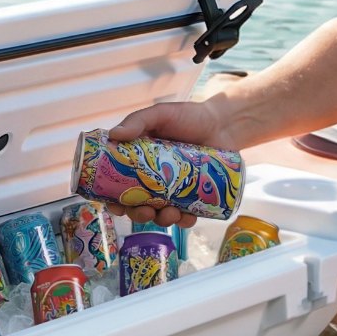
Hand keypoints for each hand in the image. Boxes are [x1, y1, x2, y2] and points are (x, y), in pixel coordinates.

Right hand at [101, 100, 238, 227]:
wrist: (223, 123)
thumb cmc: (189, 116)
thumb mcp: (161, 114)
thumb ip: (138, 121)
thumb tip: (113, 135)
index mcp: (138, 162)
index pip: (119, 184)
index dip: (114, 199)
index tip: (116, 206)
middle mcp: (153, 179)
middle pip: (138, 205)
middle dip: (138, 214)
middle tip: (145, 211)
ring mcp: (174, 190)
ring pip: (161, 213)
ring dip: (162, 220)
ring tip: (170, 213)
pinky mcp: (194, 196)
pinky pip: (187, 215)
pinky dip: (185, 221)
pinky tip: (187, 217)